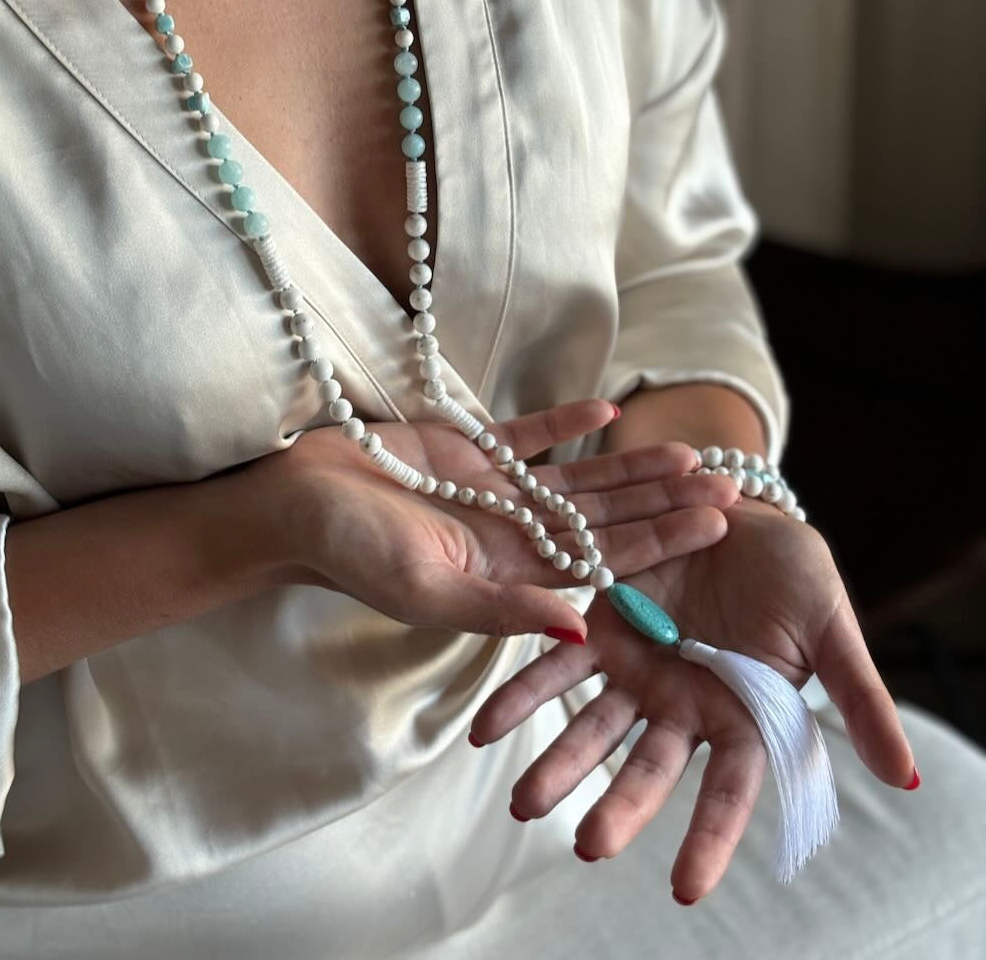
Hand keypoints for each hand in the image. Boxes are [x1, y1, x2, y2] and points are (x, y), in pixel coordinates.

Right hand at [229, 398, 736, 640]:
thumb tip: (581, 625)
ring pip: (578, 480)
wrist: (296, 503)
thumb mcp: (430, 589)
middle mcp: (511, 536)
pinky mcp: (467, 451)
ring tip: (688, 449)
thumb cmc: (354, 552)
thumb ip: (505, 610)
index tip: (715, 523)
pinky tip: (610, 409)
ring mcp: (492, 492)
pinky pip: (528, 436)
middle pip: (605, 519)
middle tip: (727, 480)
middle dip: (663, 501)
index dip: (660, 540)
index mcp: (509, 576)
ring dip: (631, 465)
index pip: (603, 561)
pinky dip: (567, 422)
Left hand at [470, 498, 916, 899]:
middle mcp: (681, 702)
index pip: (728, 788)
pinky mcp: (600, 624)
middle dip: (617, 803)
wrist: (735, 504)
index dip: (709, 836)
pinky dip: (522, 691)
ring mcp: (637, 668)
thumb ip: (858, 695)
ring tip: (521, 797)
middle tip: (584, 842)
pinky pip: (557, 661)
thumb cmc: (795, 572)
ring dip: (557, 757)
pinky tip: (485, 722)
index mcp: (740, 713)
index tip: (685, 887)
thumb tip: (905, 774)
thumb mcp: (831, 627)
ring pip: (594, 721)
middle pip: (647, 764)